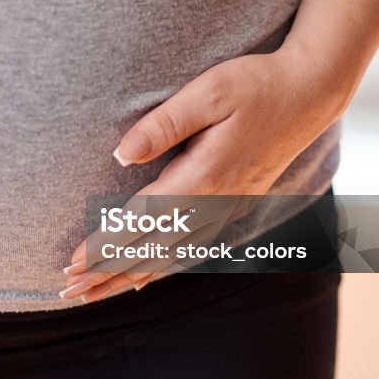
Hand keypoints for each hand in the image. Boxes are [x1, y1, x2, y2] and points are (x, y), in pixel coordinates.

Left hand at [63, 46, 346, 302]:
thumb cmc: (256, 84)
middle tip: (67, 292)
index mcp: (203, 178)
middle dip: (107, 273)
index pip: (141, 222)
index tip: (71, 266)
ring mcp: (226, 207)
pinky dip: (162, 269)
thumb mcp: (207, 93)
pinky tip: (144, 280)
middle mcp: (214, 202)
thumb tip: (121, 154)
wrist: (311, 90)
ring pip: (169, 256)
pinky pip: (191, 249)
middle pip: (151, 250)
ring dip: (128, 276)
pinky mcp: (233, 204)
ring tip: (94, 294)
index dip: (104, 246)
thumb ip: (163, 125)